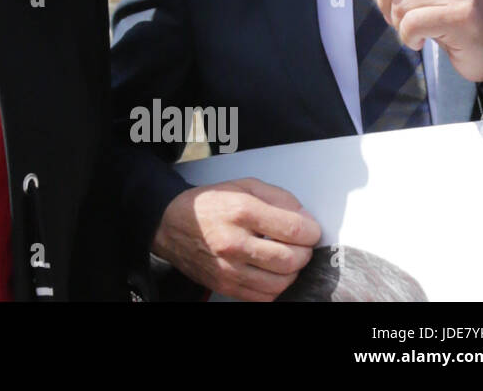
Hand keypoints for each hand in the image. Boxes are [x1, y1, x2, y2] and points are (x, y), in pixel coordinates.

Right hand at [151, 178, 320, 301]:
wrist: (171, 224)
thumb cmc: (209, 205)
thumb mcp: (243, 186)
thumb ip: (278, 197)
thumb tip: (305, 219)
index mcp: (240, 211)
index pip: (294, 229)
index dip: (311, 231)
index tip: (311, 230)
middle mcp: (234, 242)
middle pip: (291, 259)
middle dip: (305, 252)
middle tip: (300, 244)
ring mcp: (229, 268)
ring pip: (282, 282)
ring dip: (292, 271)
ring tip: (285, 257)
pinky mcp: (225, 285)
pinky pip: (265, 297)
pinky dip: (276, 286)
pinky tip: (271, 271)